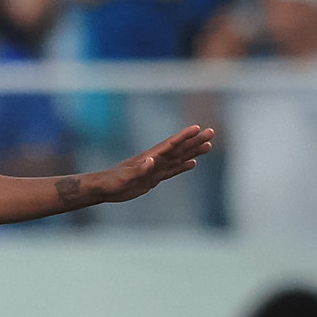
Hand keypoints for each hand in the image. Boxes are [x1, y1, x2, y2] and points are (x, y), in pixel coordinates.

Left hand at [79, 125, 215, 204]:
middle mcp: (155, 160)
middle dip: (195, 141)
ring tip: (209, 146)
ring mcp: (155, 168)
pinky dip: (183, 166)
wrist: (104, 188)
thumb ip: (139, 169)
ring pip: (179, 158)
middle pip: (179, 148)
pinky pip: (172, 170)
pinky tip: (193, 163)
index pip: (171, 144)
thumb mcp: (125, 177)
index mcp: (150, 157)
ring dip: (194, 152)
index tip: (198, 128)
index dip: (184, 136)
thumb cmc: (113, 181)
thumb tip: (152, 161)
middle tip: (212, 132)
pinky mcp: (153, 178)